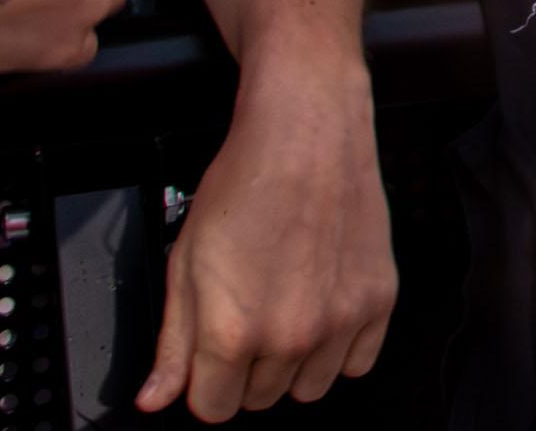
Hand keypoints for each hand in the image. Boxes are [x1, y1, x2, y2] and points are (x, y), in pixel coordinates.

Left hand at [138, 65, 394, 417]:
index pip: (213, 409)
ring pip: (309, 390)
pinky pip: (358, 364)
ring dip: (293, 365)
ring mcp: (341, 322)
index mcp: (232, 332)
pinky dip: (341, 348)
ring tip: (286, 312)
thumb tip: (156, 398)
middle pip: (260, 401)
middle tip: (248, 316)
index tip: (210, 357)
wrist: (307, 131)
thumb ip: (173, 341)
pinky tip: (322, 307)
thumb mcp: (186, 262)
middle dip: (246, 370)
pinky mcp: (379, 300)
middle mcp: (290, 336)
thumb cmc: (245, 183)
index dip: (205, 383)